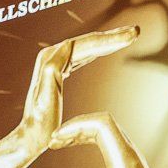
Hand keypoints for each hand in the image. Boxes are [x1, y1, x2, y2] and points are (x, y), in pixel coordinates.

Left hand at [18, 26, 140, 148]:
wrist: (32, 136)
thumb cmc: (42, 123)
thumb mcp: (46, 99)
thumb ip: (52, 70)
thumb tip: (67, 45)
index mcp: (50, 60)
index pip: (86, 44)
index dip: (109, 39)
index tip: (130, 36)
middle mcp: (51, 56)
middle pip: (88, 42)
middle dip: (113, 36)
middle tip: (135, 31)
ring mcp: (55, 62)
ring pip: (87, 46)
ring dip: (109, 40)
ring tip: (130, 36)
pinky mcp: (60, 70)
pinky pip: (84, 55)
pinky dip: (99, 50)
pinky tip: (109, 47)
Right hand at [37, 114, 167, 167]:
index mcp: (126, 165)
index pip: (102, 124)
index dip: (75, 126)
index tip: (53, 141)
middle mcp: (133, 161)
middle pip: (105, 125)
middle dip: (76, 128)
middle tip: (53, 141)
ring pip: (110, 135)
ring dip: (85, 134)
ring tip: (61, 143)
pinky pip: (113, 146)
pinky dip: (95, 143)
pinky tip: (81, 154)